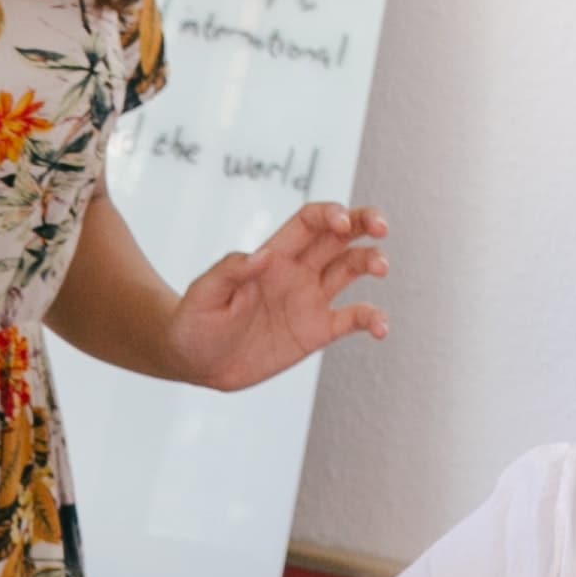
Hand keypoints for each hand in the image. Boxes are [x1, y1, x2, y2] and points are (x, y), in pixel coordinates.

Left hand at [167, 203, 388, 391]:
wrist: (193, 362)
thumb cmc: (193, 323)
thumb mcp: (203, 295)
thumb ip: (229, 272)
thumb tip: (263, 256)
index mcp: (273, 257)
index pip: (309, 222)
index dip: (330, 214)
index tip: (343, 222)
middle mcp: (297, 272)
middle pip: (340, 236)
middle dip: (365, 223)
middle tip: (382, 227)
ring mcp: (309, 300)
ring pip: (351, 269)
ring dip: (372, 261)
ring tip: (382, 267)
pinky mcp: (316, 332)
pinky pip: (353, 319)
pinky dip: (372, 319)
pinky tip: (382, 328)